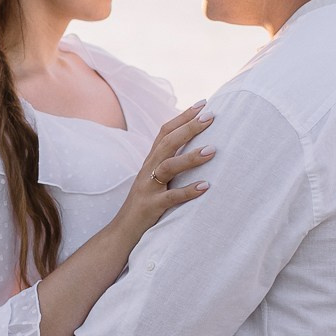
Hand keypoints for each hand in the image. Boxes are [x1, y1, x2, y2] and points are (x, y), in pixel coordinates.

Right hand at [115, 102, 214, 239]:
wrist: (123, 231)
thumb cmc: (146, 204)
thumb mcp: (156, 179)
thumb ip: (171, 163)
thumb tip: (197, 148)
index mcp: (150, 161)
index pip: (165, 132)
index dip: (182, 117)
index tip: (203, 104)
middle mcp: (148, 170)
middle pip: (167, 143)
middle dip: (189, 128)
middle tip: (211, 117)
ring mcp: (148, 188)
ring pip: (168, 167)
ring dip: (191, 157)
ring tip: (213, 150)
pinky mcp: (151, 207)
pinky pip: (170, 197)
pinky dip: (188, 191)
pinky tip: (205, 187)